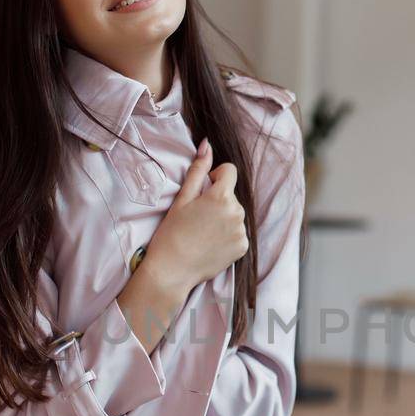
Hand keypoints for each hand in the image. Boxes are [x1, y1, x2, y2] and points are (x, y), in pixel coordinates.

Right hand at [145, 139, 247, 289]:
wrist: (172, 270)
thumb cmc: (172, 233)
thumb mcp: (182, 198)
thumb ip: (198, 170)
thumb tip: (207, 144)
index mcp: (222, 196)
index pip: (229, 171)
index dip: (215, 177)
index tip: (202, 191)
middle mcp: (237, 212)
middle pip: (231, 195)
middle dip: (218, 200)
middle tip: (197, 217)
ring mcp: (241, 232)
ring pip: (235, 214)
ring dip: (223, 218)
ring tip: (203, 232)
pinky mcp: (243, 247)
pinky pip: (238, 232)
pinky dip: (227, 235)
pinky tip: (210, 243)